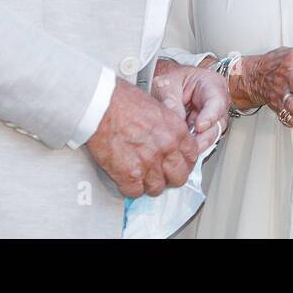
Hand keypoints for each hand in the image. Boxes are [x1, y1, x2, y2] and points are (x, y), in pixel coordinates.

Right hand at [85, 79, 198, 198]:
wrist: (100, 104)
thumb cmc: (123, 100)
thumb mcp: (157, 108)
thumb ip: (167, 128)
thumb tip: (168, 141)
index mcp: (176, 130)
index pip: (191, 157)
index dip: (183, 163)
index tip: (176, 165)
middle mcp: (167, 148)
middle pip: (179, 177)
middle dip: (169, 178)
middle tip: (159, 175)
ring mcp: (149, 163)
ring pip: (157, 188)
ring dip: (148, 184)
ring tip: (139, 176)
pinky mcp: (129, 174)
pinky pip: (135, 192)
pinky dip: (129, 188)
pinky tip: (125, 178)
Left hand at [150, 59, 228, 150]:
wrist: (167, 81)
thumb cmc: (172, 78)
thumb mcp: (167, 85)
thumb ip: (171, 102)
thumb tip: (175, 123)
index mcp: (212, 84)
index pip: (217, 102)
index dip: (210, 116)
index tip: (199, 126)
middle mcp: (216, 102)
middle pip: (218, 123)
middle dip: (204, 136)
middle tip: (190, 145)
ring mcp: (212, 116)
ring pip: (211, 134)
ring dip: (198, 142)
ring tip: (184, 146)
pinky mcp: (203, 128)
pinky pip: (201, 139)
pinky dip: (192, 144)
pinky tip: (183, 145)